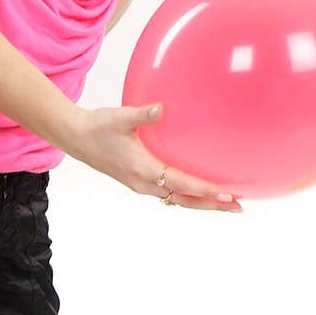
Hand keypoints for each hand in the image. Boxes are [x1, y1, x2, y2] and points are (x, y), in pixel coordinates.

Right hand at [66, 103, 242, 211]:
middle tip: (238, 206)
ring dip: (201, 202)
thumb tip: (161, 108)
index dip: (205, 191)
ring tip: (224, 201)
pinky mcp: (139, 181)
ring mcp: (142, 185)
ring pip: (177, 200)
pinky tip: (196, 187)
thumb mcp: (120, 117)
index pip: (181, 184)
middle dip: (211, 205)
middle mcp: (145, 183)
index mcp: (143, 170)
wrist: (77, 138)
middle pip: (185, 200)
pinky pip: (168, 193)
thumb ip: (142, 114)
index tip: (227, 194)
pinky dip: (186, 194)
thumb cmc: (99, 127)